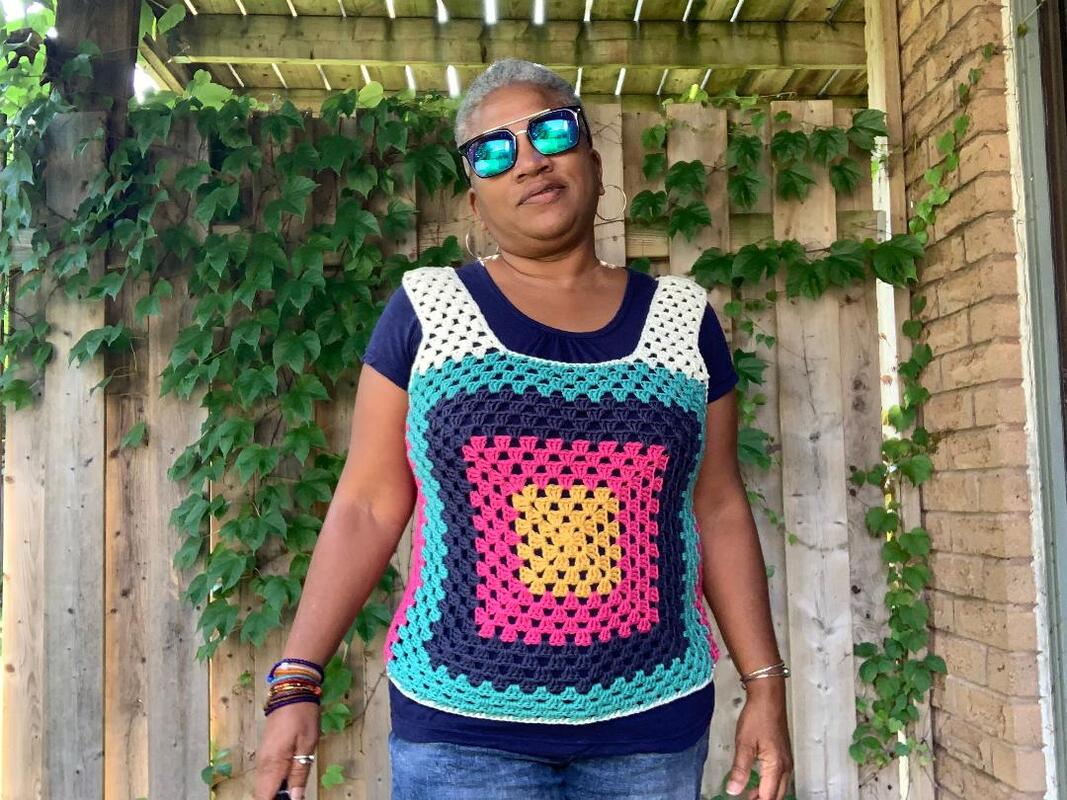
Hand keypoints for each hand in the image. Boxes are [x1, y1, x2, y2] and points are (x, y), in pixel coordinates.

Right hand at [253, 702, 321, 799]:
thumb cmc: (302, 716)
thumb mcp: (307, 745)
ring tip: (294, 790)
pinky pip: (266, 775)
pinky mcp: (266, 753)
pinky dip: (275, 782)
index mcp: (273, 764)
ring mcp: (262, 758)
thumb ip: (299, 774)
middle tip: (295, 796)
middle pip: (262, 794)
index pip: (265, 797)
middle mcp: (262, 764)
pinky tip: (289, 781)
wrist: (291, 691)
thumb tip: (295, 798)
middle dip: (276, 799)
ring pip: (263, 785)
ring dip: (276, 792)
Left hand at [724, 681, 793, 798]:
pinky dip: (769, 784)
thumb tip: (733, 789)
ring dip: (765, 794)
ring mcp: (786, 760)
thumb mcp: (744, 744)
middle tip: (746, 799)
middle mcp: (785, 766)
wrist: (768, 698)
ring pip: (779, 787)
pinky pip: (779, 777)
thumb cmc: (758, 716)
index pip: (767, 796)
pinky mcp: (783, 754)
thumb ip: (740, 770)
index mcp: (776, 766)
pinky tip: (757, 780)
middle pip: (776, 795)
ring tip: (748, 794)